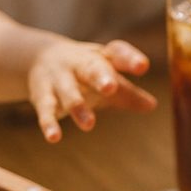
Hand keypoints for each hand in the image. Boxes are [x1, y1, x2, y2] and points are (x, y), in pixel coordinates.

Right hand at [27, 39, 156, 141]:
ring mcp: (59, 77)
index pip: (118, 52)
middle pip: (91, 68)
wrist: (38, 57)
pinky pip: (45, 109)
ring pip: (68, 91)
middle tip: (110, 87)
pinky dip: (49, 123)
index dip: (130, 59)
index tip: (143, 66)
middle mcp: (80, 63)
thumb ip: (128, 92)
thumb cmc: (86, 71)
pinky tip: (54, 137)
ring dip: (77, 107)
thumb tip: (152, 105)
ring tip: (89, 125)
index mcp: (103, 56)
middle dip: (100, 77)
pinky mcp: (41, 94)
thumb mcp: (108, 77)